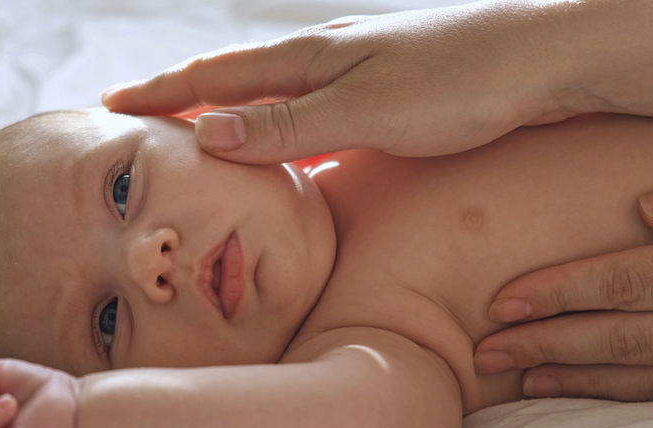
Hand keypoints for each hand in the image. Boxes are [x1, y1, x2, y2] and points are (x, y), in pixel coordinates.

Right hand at [101, 3, 581, 162]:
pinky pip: (313, 112)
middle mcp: (326, 58)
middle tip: (139, 114)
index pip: (215, 77)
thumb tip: (207, 131)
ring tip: (197, 132)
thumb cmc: (458, 83)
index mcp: (311, 59)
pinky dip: (282, 129)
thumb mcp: (362, 110)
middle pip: (236, 80)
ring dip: (229, 113)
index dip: (161, 93)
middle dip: (183, 98)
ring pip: (273, 96)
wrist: (540, 61)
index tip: (112, 105)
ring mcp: (355, 72)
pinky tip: (285, 145)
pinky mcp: (384, 91)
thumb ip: (286, 124)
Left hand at [475, 190, 652, 400]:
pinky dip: (602, 390)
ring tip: (517, 377)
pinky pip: (649, 391)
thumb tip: (643, 205)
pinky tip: (559, 386)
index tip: (499, 305)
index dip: (557, 294)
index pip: (617, 283)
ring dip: (570, 376)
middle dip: (544, 345)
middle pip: (614, 337)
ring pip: (632, 372)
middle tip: (486, 354)